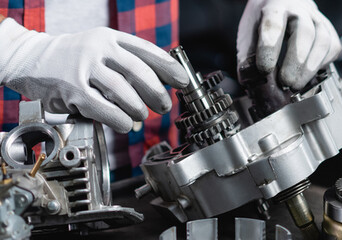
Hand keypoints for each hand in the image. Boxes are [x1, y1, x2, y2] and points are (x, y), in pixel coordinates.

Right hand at [0, 18, 187, 132]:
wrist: (32, 60)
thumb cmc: (74, 59)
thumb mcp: (102, 49)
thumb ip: (128, 63)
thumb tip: (161, 86)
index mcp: (111, 38)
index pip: (147, 51)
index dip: (169, 68)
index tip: (182, 82)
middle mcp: (98, 49)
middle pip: (139, 72)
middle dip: (157, 93)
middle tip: (164, 106)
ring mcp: (83, 67)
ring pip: (122, 91)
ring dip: (138, 108)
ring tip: (142, 115)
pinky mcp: (71, 89)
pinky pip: (102, 108)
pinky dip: (118, 119)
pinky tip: (124, 123)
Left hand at [237, 0, 341, 89]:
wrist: (283, 4)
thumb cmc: (264, 21)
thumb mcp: (249, 34)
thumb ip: (248, 58)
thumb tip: (253, 83)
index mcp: (275, 7)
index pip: (274, 25)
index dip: (269, 49)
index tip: (264, 70)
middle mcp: (299, 10)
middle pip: (304, 33)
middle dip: (296, 62)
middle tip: (286, 83)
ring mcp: (317, 19)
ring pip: (323, 40)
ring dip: (311, 67)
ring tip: (297, 85)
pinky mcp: (329, 29)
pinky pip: (333, 47)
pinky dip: (323, 64)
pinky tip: (311, 74)